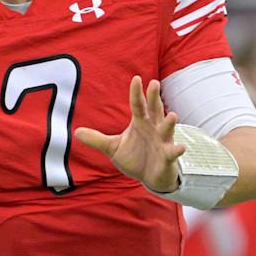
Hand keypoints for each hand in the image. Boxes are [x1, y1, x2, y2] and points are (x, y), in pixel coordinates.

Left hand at [75, 76, 185, 192]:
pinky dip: (176, 150)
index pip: (137, 104)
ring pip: (166, 129)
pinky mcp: (168, 157)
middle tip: (154, 83)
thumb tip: (76, 132)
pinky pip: (172, 152)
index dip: (136, 92)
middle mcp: (153, 128)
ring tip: (172, 115)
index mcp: (140, 122)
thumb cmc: (135, 157)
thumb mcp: (113, 147)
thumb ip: (97, 139)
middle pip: (155, 110)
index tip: (136, 78)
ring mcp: (162, 141)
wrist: (150, 177)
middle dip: (155, 98)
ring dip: (169, 123)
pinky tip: (180, 148)